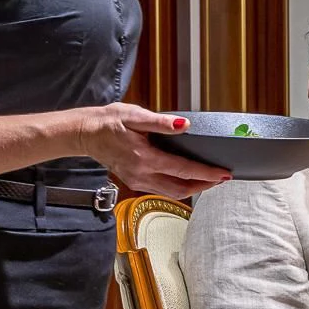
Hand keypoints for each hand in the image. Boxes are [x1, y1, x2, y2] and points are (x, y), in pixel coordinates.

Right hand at [73, 103, 230, 198]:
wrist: (83, 134)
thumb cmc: (107, 122)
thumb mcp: (135, 115)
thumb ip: (161, 123)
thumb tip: (184, 125)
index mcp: (144, 158)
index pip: (184, 170)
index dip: (207, 173)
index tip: (224, 173)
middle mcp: (141, 174)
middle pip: (181, 189)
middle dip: (204, 185)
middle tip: (221, 178)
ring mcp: (137, 181)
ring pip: (172, 193)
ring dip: (193, 188)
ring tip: (209, 179)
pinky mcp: (134, 181)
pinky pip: (162, 190)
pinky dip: (179, 187)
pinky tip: (188, 179)